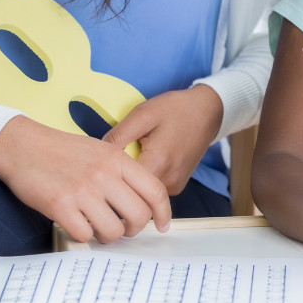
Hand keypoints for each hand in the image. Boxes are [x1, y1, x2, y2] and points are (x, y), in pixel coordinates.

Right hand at [0, 115, 170, 243]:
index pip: (155, 190)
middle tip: (124, 228)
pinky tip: (77, 224)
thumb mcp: (100, 150)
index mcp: (117, 159)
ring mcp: (82, 190)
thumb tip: (142, 200)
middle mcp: (104, 174)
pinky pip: (85, 235)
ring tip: (98, 228)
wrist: (22, 145)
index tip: (163, 225)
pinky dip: (83, 235)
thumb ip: (122, 172)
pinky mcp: (60, 205)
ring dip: (108, 236)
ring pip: (114, 231)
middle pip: (139, 216)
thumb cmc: (61, 150)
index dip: (164, 213)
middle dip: (134, 229)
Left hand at [102, 84, 222, 194]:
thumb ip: (118, 136)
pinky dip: (143, 178)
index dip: (105, 177)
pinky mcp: (177, 186)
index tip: (98, 166)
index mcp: (158, 164)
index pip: (120, 185)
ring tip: (131, 156)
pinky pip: (151, 188)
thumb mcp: (143, 114)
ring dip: (131, 179)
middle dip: (117, 179)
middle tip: (112, 159)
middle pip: (131, 192)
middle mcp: (167, 182)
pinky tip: (144, 159)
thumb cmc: (176, 109)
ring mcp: (174, 187)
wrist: (208, 111)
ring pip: (141, 192)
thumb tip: (95, 155)